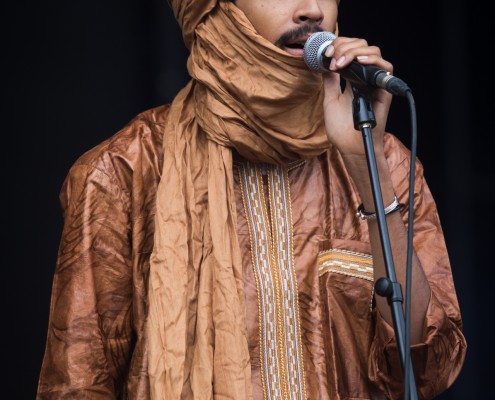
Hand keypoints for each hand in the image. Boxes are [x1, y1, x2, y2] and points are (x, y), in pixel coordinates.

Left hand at [322, 37, 393, 157]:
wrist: (350, 146)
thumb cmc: (341, 129)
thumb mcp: (330, 100)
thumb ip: (330, 82)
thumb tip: (325, 63)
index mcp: (352, 78)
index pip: (350, 50)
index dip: (338, 46)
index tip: (326, 53)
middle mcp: (365, 77)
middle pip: (361, 46)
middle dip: (344, 46)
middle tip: (332, 57)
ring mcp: (374, 82)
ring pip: (373, 52)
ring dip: (354, 51)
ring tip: (341, 62)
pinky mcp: (383, 90)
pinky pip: (386, 67)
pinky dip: (373, 60)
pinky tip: (359, 62)